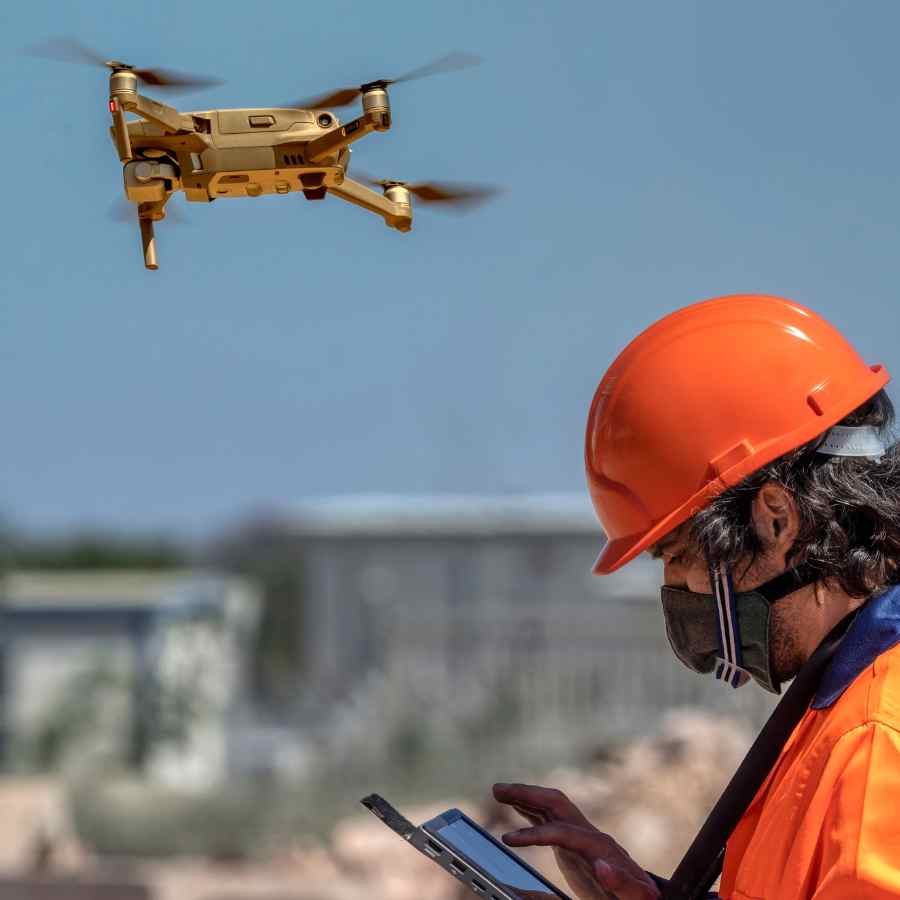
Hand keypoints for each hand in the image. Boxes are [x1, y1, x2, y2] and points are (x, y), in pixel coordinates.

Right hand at [492, 783, 659, 899]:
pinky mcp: (577, 841)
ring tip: (498, 791)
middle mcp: (590, 833)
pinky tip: (517, 807)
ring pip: (551, 805)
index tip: (510, 839)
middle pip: (556, 803)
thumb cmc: (639, 897)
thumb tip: (602, 866)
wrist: (645, 896)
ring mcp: (583, 834)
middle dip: (526, 795)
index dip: (536, 835)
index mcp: (600, 847)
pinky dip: (531, 809)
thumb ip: (621, 881)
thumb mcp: (634, 895)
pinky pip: (550, 818)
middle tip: (497, 791)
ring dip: (525, 795)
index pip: (563, 832)